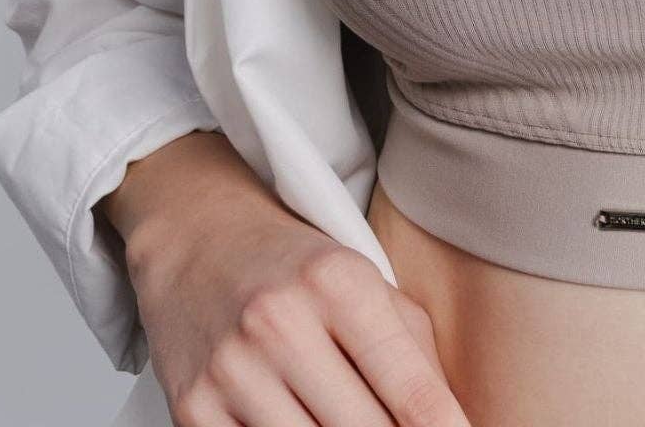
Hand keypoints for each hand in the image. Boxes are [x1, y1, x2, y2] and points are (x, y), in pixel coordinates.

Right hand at [125, 164, 471, 426]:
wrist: (197, 237)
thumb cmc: (297, 266)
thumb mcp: (364, 281)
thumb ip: (413, 349)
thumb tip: (450, 423)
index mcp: (339, 282)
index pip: (408, 386)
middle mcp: (282, 322)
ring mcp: (232, 369)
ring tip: (353, 422)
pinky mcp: (193, 407)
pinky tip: (307, 426)